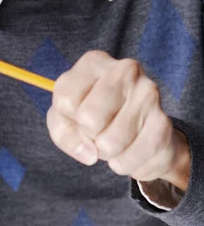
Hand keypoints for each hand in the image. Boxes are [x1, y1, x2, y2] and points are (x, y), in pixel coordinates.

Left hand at [47, 51, 190, 191]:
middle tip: (98, 130)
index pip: (65, 100)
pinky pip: (128, 160)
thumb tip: (89, 153)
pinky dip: (123, 163)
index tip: (79, 112)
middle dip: (88, 135)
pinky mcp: (162, 123)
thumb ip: (64, 134)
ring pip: (108, 143)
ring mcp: (147, 94)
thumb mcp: (65, 119)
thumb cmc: (93, 118)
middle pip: (88, 119)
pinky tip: (130, 148)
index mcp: (94, 62)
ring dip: (106, 152)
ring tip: (114, 138)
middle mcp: (124, 70)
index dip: (67, 118)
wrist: (141, 132)